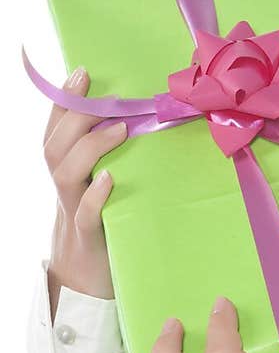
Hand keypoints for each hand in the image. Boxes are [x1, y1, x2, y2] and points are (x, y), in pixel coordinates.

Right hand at [44, 66, 127, 321]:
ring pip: (65, 172)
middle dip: (73, 114)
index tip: (82, 73)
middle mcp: (67, 186)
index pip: (56, 130)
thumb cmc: (108, 225)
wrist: (90, 280)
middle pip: (56, 145)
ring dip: (90, 147)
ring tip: (118, 129)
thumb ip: (118, 159)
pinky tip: (110, 179)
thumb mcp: (108, 186)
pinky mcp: (91, 235)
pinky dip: (96, 195)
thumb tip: (149, 124)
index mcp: (68, 171)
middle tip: (96, 91)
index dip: (64, 101)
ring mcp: (75, 209)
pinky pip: (86, 213)